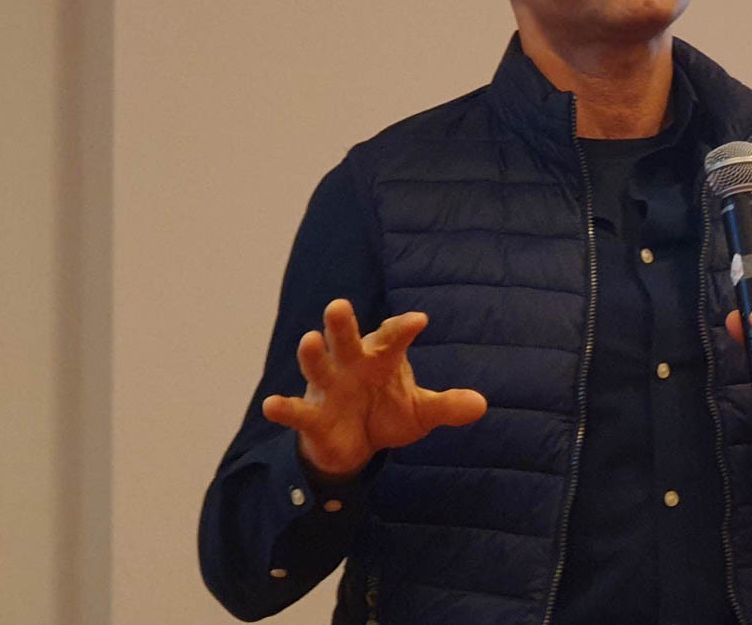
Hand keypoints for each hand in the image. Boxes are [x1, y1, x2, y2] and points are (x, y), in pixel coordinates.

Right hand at [261, 299, 487, 483]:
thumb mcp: (421, 413)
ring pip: (318, 367)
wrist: (355, 445)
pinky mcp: (312, 416)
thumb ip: (447, 406)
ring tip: (309, 339)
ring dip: (312, 355)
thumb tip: (481, 405)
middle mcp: (351, 365)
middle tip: (339, 305)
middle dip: (342, 324)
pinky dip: (283, 408)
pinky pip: (296, 411)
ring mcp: (329, 389)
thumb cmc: (387, 414)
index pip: (392, 337)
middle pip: (346, 340)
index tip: (419, 321)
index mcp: (381, 358)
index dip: (402, 328)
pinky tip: (271, 405)